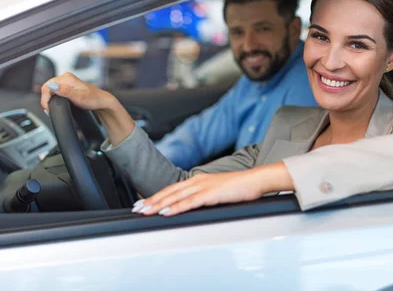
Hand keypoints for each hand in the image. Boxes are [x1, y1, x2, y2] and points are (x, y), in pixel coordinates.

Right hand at [40, 72, 115, 112]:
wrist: (102, 101)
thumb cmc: (93, 99)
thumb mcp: (79, 97)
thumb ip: (65, 91)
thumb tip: (52, 86)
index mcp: (67, 78)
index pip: (47, 86)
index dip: (45, 99)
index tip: (48, 109)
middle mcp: (65, 77)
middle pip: (47, 87)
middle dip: (46, 100)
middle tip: (49, 111)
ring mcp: (66, 81)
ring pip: (50, 89)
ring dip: (49, 99)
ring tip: (52, 108)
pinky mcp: (67, 86)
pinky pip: (55, 91)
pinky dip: (53, 98)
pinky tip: (56, 104)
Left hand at [132, 171, 264, 216]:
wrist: (256, 180)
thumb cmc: (240, 187)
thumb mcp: (217, 192)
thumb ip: (204, 197)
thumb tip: (193, 206)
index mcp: (199, 180)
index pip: (173, 189)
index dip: (157, 196)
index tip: (144, 202)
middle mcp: (198, 181)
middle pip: (169, 192)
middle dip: (151, 200)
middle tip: (136, 208)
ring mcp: (204, 187)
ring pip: (176, 197)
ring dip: (158, 204)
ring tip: (145, 211)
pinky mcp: (211, 194)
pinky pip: (190, 202)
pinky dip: (176, 207)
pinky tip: (166, 212)